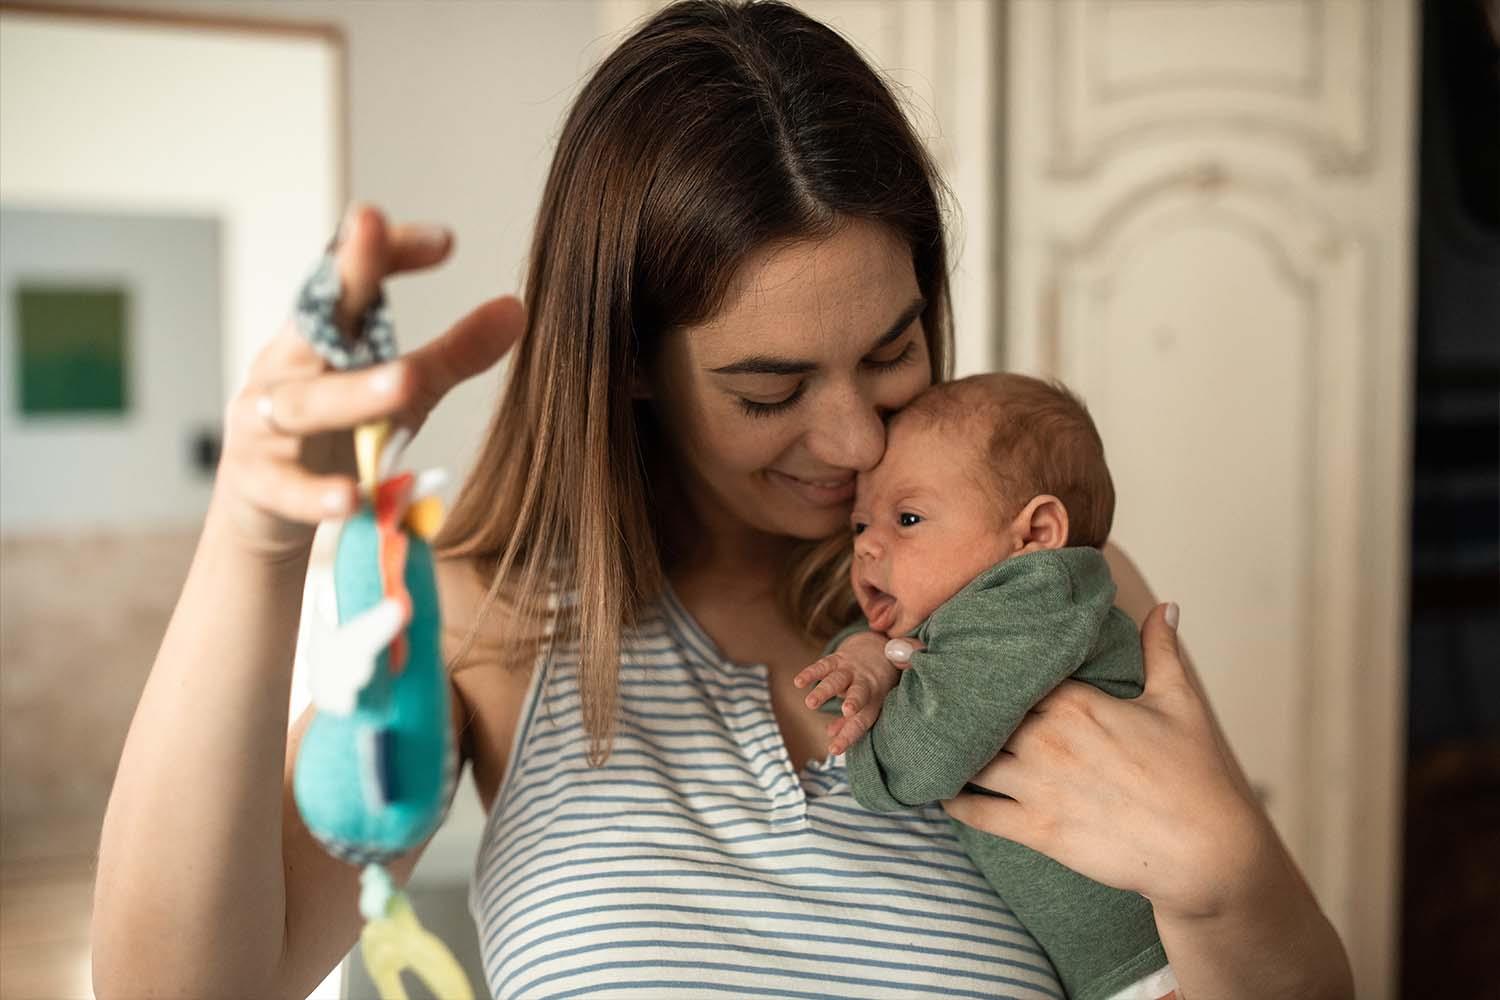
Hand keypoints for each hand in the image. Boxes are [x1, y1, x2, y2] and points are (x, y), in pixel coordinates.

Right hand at [211, 204, 524, 563]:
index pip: (349, 275)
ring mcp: (263, 421)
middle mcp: (287, 365)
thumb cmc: (337, 436)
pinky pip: (286, 486)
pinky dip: (316, 492)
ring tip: (404, 384)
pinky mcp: (255, 482)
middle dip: (348, 270)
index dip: (384, 249)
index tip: (444, 240)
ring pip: (307, 402)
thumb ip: (452, 354)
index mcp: (320, 334)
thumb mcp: (400, 393)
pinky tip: (351, 496)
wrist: (262, 511)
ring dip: (356, 393)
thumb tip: (515, 308)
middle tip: (371, 223)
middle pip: (319, 313)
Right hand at [793, 632, 920, 755]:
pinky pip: (824, 664)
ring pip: (838, 679)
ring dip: (825, 690)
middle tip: (846, 711)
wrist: (876, 648)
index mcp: (873, 702)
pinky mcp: (839, 658)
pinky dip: (811, 672)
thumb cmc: (871, 686)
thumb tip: (831, 736)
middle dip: (854, 701)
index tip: (834, 749)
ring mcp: (851, 670)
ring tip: (810, 703)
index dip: (848, 736)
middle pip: (860, 694)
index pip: (862, 722)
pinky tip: (798, 682)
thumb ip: (849, 722)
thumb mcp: (866, 704)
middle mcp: (865, 685)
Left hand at [942, 604, 1267, 919]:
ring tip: (926, 739)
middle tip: (921, 691)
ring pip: (968, 759)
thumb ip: (1162, 650)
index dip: (980, 664)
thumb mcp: (1180, 703)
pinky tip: (938, 790)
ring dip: (947, 750)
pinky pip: (975, 812)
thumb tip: (1167, 606)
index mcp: (1074, 701)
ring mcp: (1037, 785)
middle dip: (953, 703)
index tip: (950, 652)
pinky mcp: (1036, 829)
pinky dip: (951, 801)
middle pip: (979, 711)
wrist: (1206, 851)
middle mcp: (1046, 738)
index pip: (1010, 671)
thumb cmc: (1194, 775)